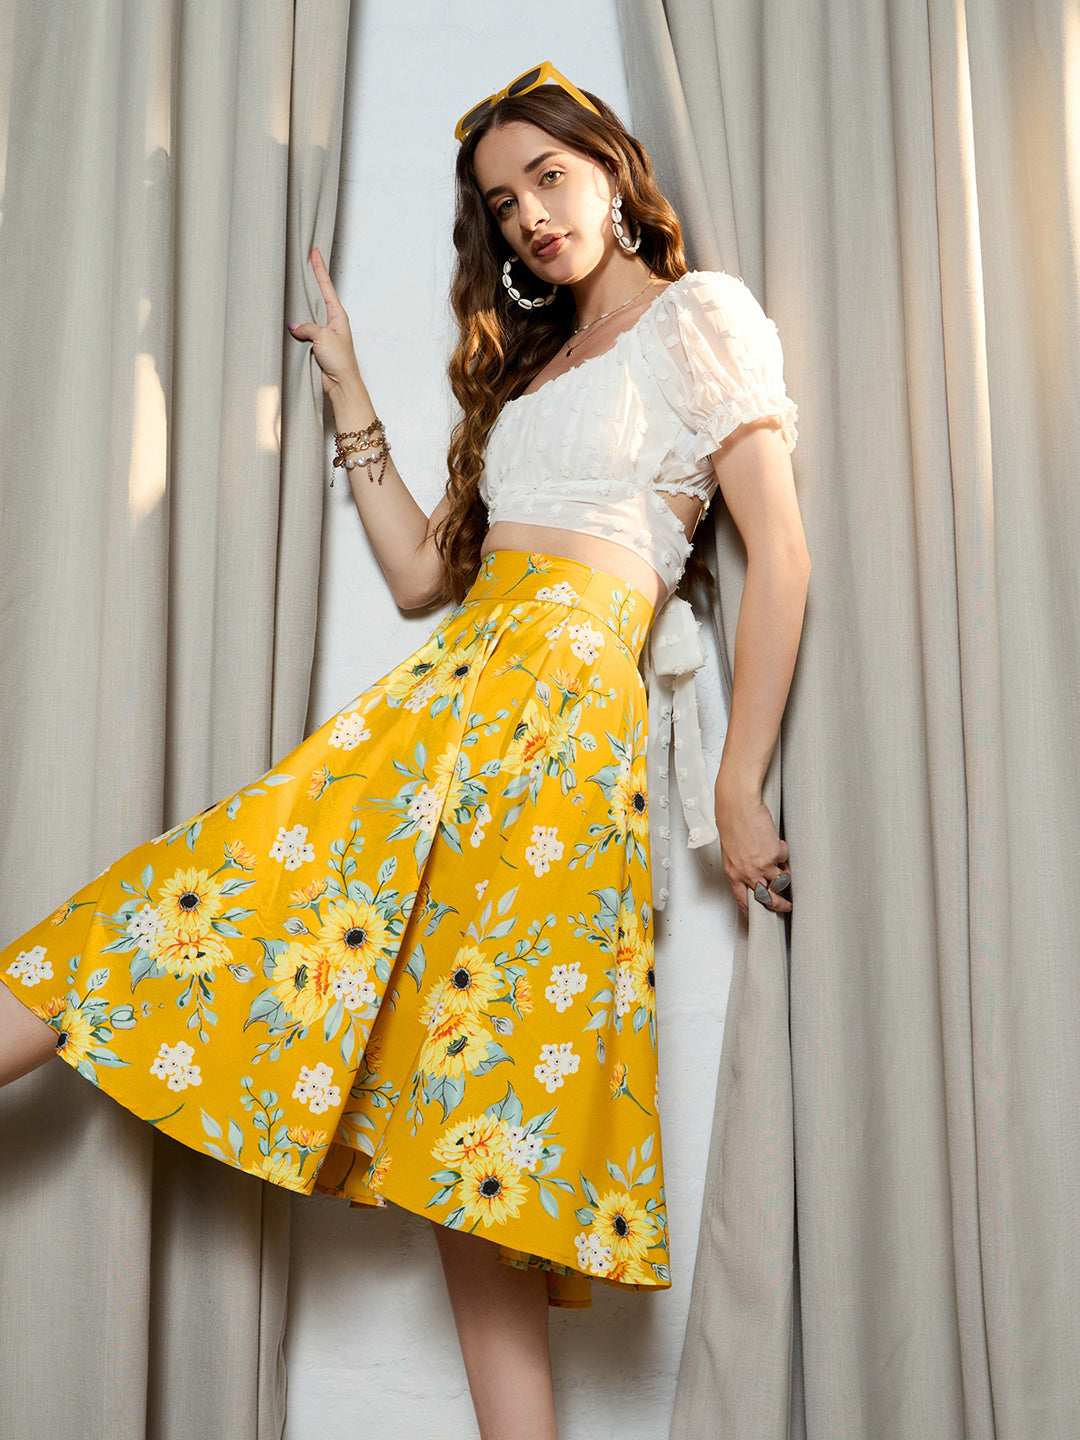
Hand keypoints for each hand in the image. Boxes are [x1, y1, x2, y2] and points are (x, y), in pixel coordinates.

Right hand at [288, 247, 363, 397]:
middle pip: (317, 296)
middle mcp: (331, 322)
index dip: (319, 269)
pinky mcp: (315, 345)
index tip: (314, 252)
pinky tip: (287, 317)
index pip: (326, 286)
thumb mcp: (323, 337)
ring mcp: (323, 333)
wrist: (341, 384)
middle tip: (302, 261)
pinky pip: (303, 329)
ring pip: (308, 313)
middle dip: (310, 280)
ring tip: (291, 285)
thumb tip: (294, 326)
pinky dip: (296, 323)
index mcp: (338, 315)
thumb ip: (308, 327)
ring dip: (300, 302)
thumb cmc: (340, 361)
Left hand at [713, 772, 790, 917]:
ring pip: (781, 882)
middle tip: (787, 906)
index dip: (753, 912)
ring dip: (785, 877)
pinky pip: (785, 857)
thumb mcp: (731, 851)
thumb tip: (756, 876)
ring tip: (784, 868)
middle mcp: (747, 873)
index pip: (743, 901)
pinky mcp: (775, 854)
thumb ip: (742, 866)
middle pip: (767, 899)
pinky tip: (774, 839)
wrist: (738, 805)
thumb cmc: (732, 822)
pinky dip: (783, 850)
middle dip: (780, 905)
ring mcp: (762, 865)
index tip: (760, 916)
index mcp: (733, 873)